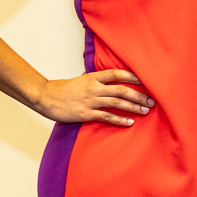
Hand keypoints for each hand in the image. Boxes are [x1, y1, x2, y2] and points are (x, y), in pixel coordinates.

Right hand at [36, 69, 153, 124]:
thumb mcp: (80, 79)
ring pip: (117, 103)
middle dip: (139, 95)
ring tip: (146, 110)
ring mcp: (90, 101)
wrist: (45, 97)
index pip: (116, 74)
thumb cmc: (63, 89)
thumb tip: (108, 78)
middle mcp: (93, 88)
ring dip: (133, 107)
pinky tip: (130, 122)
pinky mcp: (86, 114)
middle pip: (121, 90)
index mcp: (93, 78)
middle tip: (152, 100)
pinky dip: (119, 120)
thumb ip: (95, 79)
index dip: (132, 76)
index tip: (146, 80)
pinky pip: (106, 117)